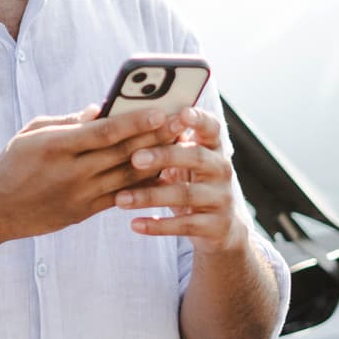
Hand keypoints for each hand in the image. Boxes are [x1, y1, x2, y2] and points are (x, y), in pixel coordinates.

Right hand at [0, 104, 180, 244]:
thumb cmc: (13, 163)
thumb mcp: (33, 132)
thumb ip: (68, 121)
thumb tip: (99, 109)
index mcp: (57, 146)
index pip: (104, 132)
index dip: (134, 122)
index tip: (160, 110)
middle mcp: (71, 171)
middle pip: (122, 153)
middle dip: (155, 137)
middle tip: (182, 123)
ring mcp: (79, 194)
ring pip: (127, 177)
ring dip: (157, 161)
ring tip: (179, 147)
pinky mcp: (83, 212)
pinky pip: (121, 198)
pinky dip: (143, 186)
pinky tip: (163, 175)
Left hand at [110, 107, 248, 253]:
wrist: (220, 227)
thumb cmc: (189, 182)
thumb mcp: (182, 161)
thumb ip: (163, 141)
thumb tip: (117, 117)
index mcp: (213, 147)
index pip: (211, 127)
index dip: (199, 119)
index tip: (182, 112)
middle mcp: (221, 169)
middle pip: (195, 157)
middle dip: (164, 156)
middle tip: (135, 158)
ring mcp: (221, 198)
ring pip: (185, 194)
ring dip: (150, 196)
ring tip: (120, 200)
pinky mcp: (216, 225)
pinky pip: (185, 225)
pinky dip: (158, 225)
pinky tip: (134, 224)